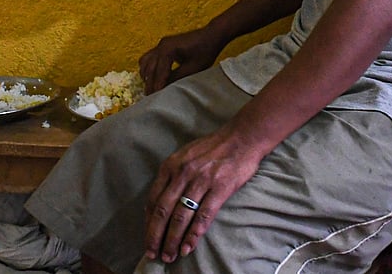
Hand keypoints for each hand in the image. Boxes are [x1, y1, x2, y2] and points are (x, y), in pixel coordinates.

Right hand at [139, 28, 223, 94]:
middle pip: (150, 67)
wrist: (212, 36)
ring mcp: (162, 43)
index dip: (157, 85)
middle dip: (150, 83)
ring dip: (147, 75)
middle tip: (150, 97)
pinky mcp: (164, 45)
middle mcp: (162, 45)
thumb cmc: (205, 51)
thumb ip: (177, 78)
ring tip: (150, 88)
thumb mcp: (193, 68)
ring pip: (146, 61)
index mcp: (169, 49)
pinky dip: (148, 67)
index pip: (159, 71)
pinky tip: (152, 77)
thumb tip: (164, 89)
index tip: (155, 97)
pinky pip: (149, 56)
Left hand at [142, 127, 265, 263]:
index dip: (148, 223)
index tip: (148, 238)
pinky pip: (203, 216)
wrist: (243, 137)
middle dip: (156, 236)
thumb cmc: (215, 146)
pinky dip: (194, 234)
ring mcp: (202, 181)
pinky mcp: (220, 188)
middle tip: (152, 254)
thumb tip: (160, 199)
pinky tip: (189, 246)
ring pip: (181, 216)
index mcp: (171, 165)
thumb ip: (172, 174)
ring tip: (170, 255)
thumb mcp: (186, 154)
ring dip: (173, 239)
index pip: (153, 199)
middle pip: (163, 211)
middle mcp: (183, 173)